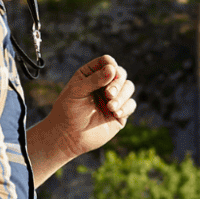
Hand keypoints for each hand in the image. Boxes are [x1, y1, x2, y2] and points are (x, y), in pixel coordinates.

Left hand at [26, 55, 136, 184]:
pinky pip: (131, 104)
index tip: (109, 72)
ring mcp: (113, 98)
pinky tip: (115, 113)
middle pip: (121, 73)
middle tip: (109, 94)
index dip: (110, 65)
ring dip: (122, 95)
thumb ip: (94, 80)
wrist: (68, 136)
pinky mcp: (119, 113)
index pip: (107, 62)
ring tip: (110, 107)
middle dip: (117, 82)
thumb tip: (113, 69)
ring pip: (129, 87)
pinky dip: (126, 107)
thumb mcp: (77, 91)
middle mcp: (104, 84)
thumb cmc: (68, 111)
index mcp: (91, 75)